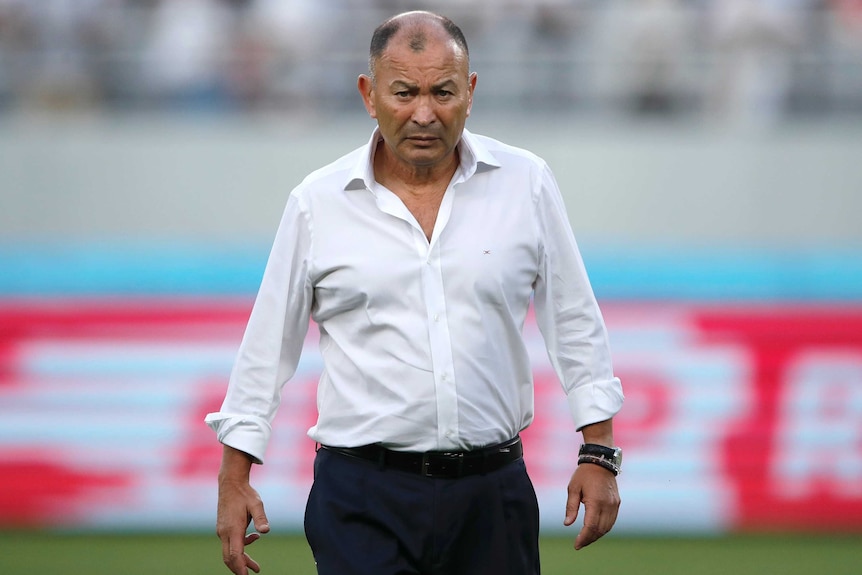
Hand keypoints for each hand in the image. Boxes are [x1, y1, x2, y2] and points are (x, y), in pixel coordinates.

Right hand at [216, 448, 269, 573]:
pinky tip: (253, 538)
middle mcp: (224, 532)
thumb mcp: (257, 503)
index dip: (240, 567)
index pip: (235, 554)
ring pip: (229, 551)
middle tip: (253, 573)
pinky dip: (240, 547)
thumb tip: (266, 531)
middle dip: (240, 568)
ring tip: (256, 566)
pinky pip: (230, 543)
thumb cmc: (245, 493)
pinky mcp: (223, 528)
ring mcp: (222, 530)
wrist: (230, 483)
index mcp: (233, 528)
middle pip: (229, 557)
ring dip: (241, 559)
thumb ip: (261, 518)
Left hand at [564, 462, 619, 549]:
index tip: (576, 545)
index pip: (591, 526)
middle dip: (589, 539)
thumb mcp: (573, 489)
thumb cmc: (583, 474)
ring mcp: (614, 504)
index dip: (584, 538)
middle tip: (579, 544)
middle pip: (600, 530)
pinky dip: (604, 528)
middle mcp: (607, 505)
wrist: (600, 461)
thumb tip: (567, 524)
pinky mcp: (617, 503)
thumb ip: (571, 507)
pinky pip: (611, 521)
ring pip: (607, 527)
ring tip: (586, 539)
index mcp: (596, 501)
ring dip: (597, 535)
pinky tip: (595, 530)